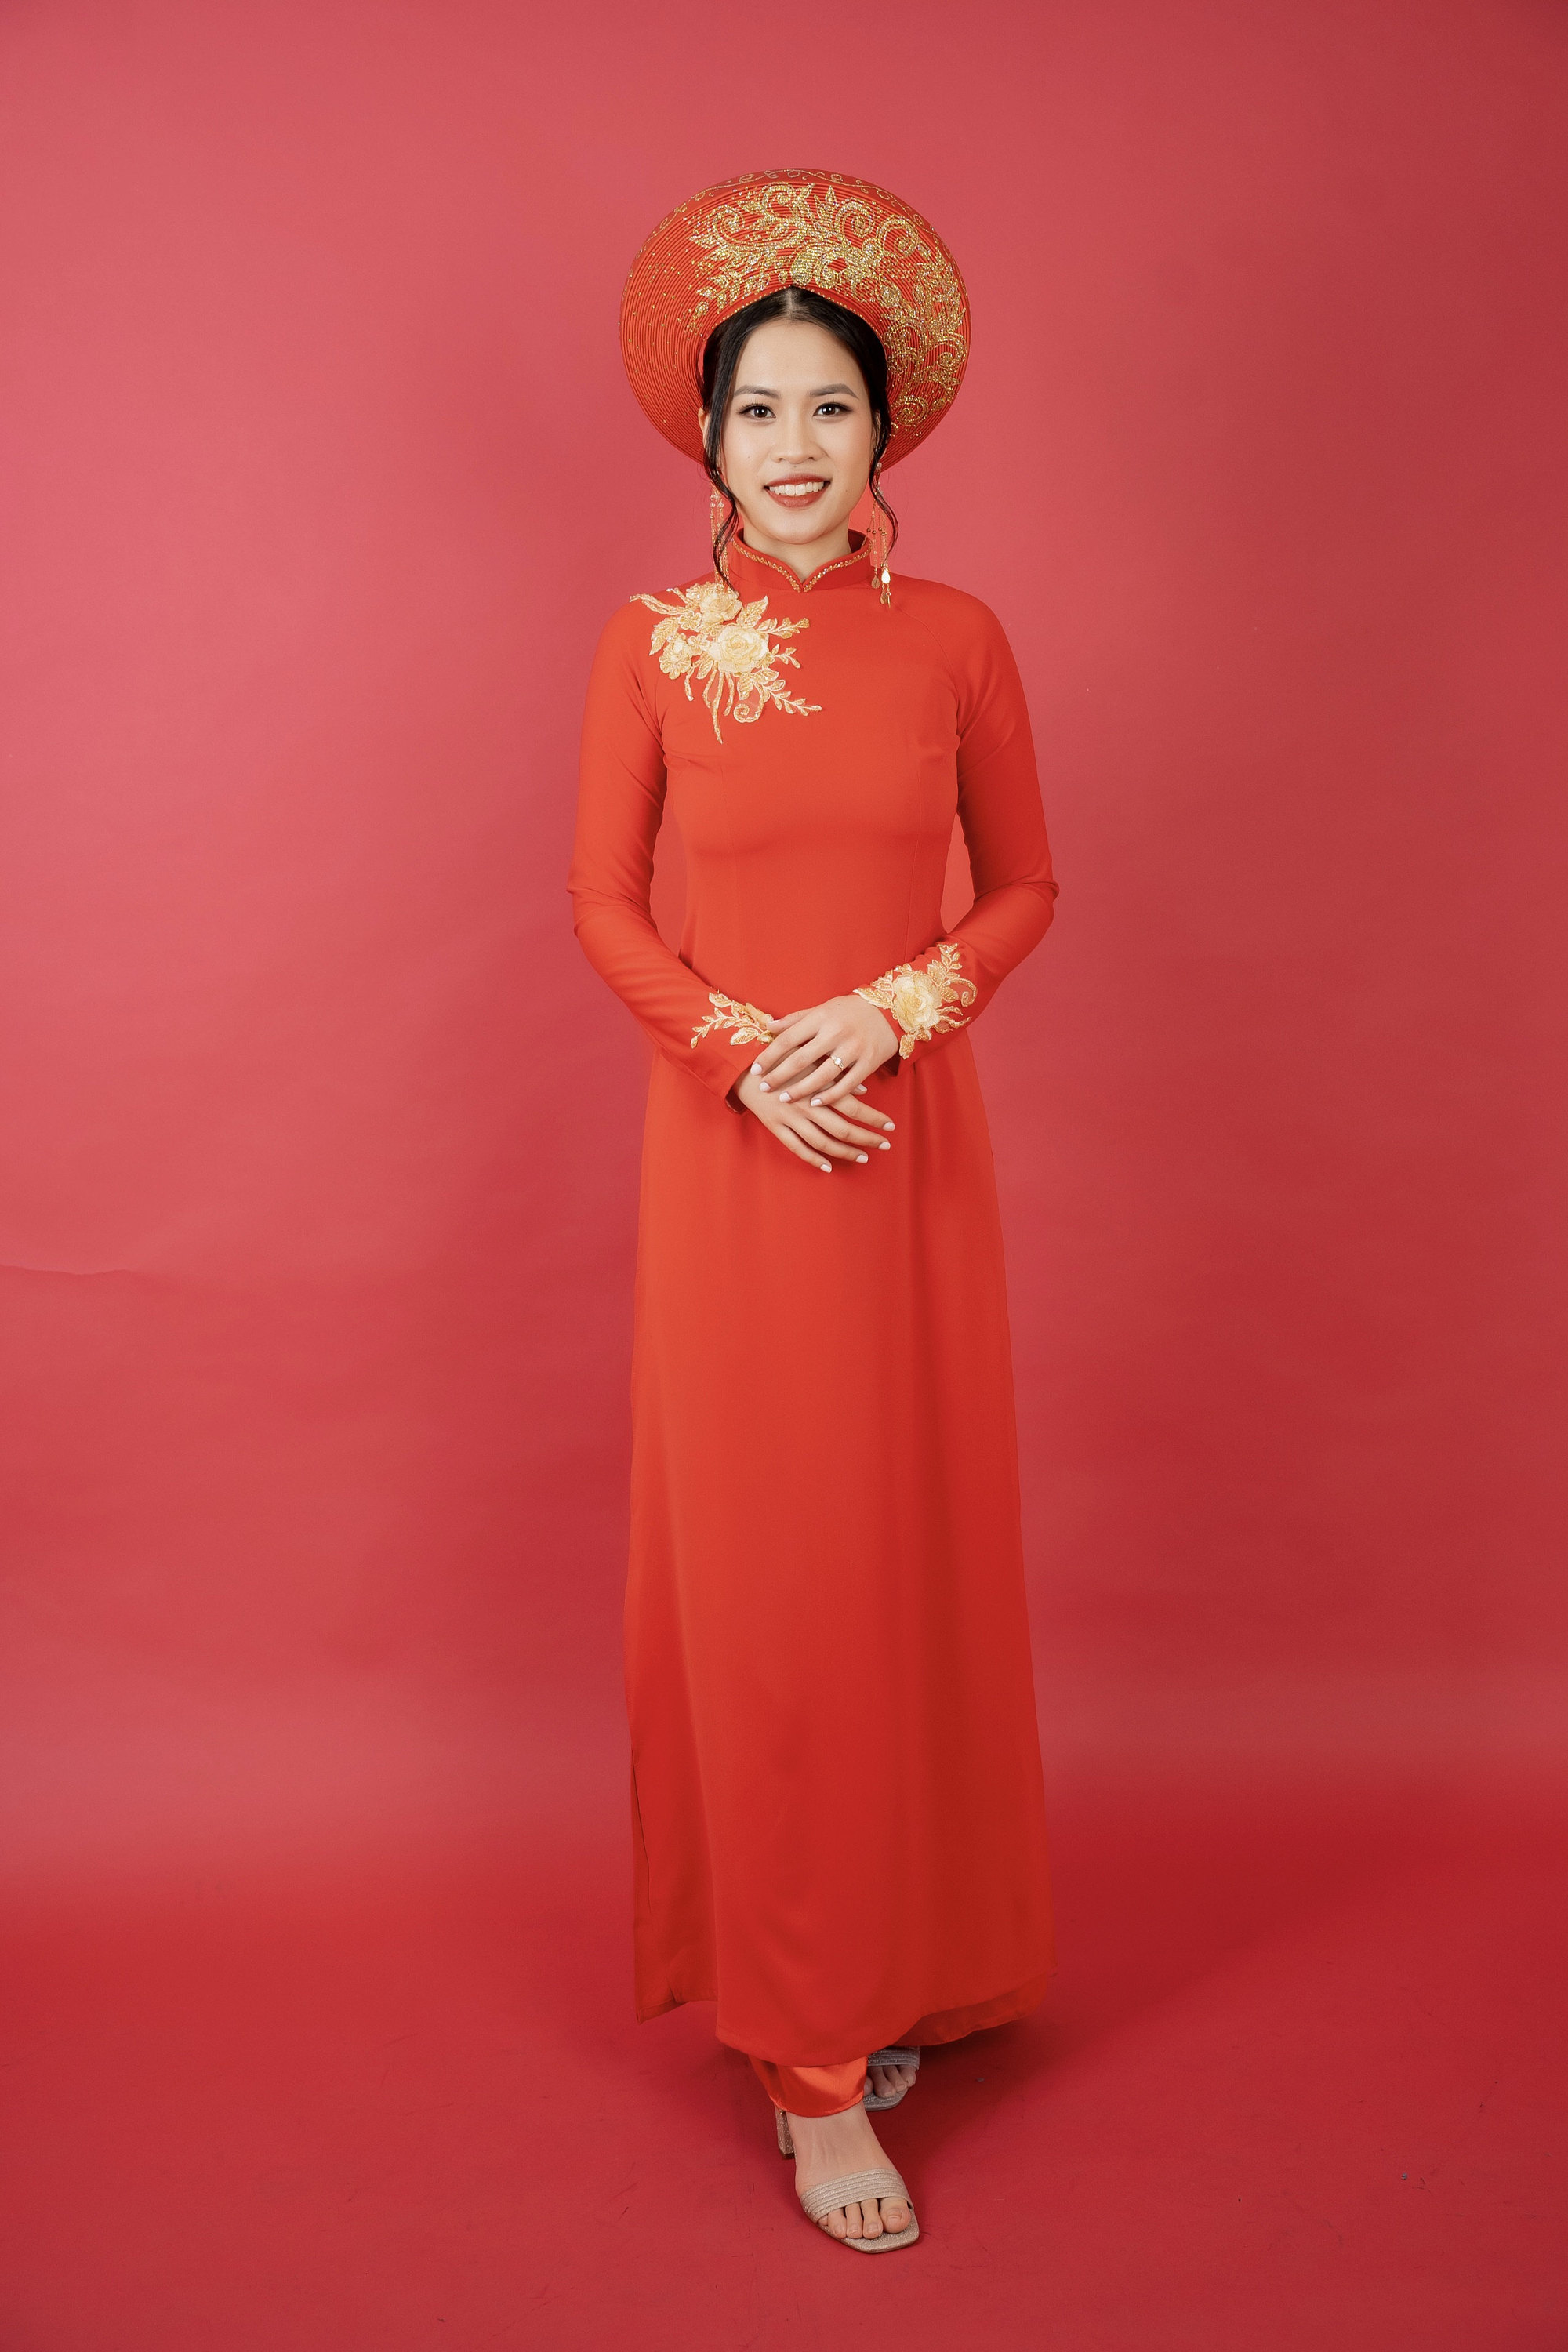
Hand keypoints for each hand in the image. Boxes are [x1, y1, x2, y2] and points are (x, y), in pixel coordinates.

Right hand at [733, 1067, 895, 1173]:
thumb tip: (864, 1091)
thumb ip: (837, 1076)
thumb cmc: (781, 1058)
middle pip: (843, 1129)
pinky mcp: (776, 1127)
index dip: (873, 1118)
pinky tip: (828, 1166)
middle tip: (884, 1145)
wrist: (744, 1065)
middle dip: (867, 1139)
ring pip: (823, 1142)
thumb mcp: (810, 1060)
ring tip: (862, 1157)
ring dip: (845, 1152)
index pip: (854, 1107)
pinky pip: (797, 1148)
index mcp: (817, 1086)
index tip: (890, 1126)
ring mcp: (791, 1118)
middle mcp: (807, 1105)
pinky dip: (814, 1159)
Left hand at [749, 993, 900, 1109]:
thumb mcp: (822, 1009)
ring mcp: (853, 1048)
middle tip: (764, 1088)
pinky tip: (815, 1103)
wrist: (888, 1011)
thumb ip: (795, 1019)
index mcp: (821, 1017)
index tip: (755, 1070)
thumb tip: (768, 1025)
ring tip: (784, 1099)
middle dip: (779, 1076)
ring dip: (801, 1089)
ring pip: (822, 1075)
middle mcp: (836, 1032)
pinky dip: (830, 1095)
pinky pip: (846, 1084)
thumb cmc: (849, 1011)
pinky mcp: (868, 1062)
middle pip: (801, 1059)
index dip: (770, 1055)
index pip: (788, 1038)